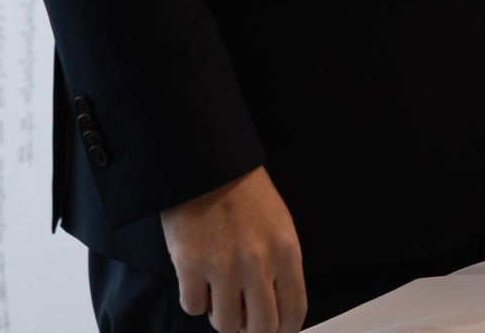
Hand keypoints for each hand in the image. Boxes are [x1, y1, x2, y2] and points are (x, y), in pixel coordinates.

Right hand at [161, 167, 304, 332]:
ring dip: (224, 317)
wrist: (210, 167)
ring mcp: (222, 266)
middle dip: (254, 330)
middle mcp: (257, 263)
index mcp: (286, 252)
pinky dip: (196, 301)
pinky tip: (200, 283)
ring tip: (222, 297)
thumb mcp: (280, 227)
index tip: (278, 331)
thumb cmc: (247, 196)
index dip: (286, 329)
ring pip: (226, 324)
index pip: (294, 309)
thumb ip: (282, 266)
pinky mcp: (190, 265)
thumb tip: (278, 307)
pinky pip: (194, 307)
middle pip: (262, 326)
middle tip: (246, 322)